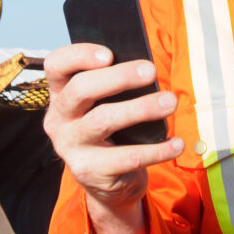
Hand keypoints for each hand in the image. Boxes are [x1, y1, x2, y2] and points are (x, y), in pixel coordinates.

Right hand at [42, 43, 182, 211]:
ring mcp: (70, 147)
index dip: (79, 55)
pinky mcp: (89, 171)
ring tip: (170, 101)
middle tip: (151, 71)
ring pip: (103, 120)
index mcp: (60, 94)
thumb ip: (114, 86)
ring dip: (141, 108)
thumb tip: (145, 69)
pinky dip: (157, 150)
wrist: (107, 180)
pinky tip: (177, 143)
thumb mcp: (103, 105)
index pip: (56, 65)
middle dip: (118, 77)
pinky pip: (127, 157)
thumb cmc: (110, 131)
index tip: (110, 53)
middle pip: (81, 89)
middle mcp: (58, 119)